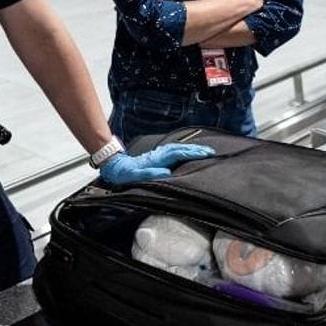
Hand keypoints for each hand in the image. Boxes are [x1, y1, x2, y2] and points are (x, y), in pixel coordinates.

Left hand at [99, 143, 215, 184]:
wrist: (115, 166)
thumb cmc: (125, 173)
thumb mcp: (135, 176)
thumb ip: (150, 174)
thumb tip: (166, 173)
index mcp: (157, 159)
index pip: (179, 154)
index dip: (192, 154)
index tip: (205, 154)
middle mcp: (159, 154)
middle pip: (181, 148)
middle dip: (197, 149)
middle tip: (211, 152)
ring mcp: (159, 154)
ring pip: (179, 148)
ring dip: (192, 148)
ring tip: (204, 151)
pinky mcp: (157, 156)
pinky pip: (174, 150)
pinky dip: (184, 149)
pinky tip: (188, 151)